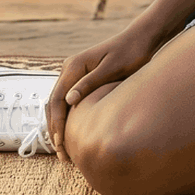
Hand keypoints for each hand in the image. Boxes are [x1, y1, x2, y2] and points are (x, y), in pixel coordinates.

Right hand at [44, 22, 167, 162]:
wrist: (140, 40)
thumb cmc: (129, 54)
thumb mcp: (111, 69)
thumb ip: (89, 84)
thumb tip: (68, 101)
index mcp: (73, 66)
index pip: (57, 99)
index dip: (57, 123)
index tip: (61, 143)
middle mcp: (69, 69)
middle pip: (53, 103)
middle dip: (55, 128)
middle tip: (61, 154)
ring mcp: (74, 74)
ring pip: (58, 104)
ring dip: (59, 125)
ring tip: (64, 149)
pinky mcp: (82, 79)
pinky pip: (68, 101)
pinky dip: (67, 118)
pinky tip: (73, 133)